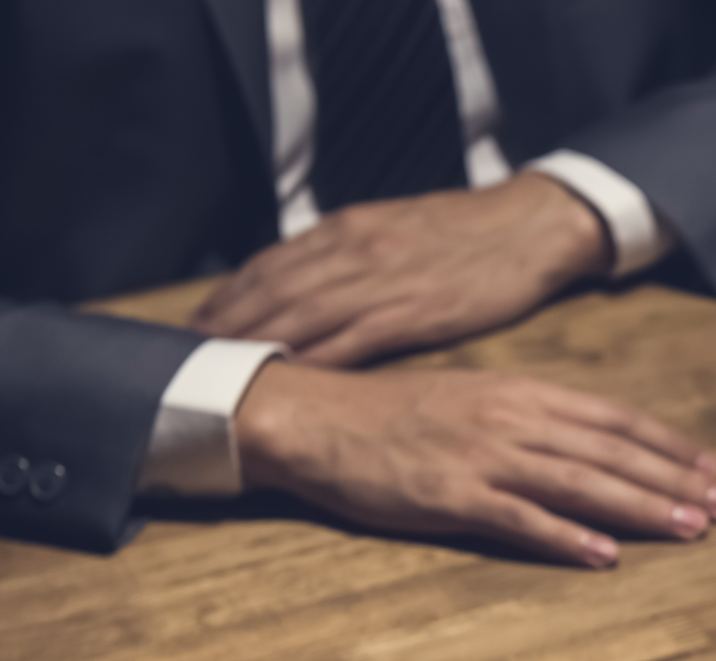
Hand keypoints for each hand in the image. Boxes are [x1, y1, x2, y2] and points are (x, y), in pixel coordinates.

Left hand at [191, 174, 606, 365]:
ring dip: (254, 345)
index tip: (194, 327)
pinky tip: (288, 380)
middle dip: (223, 327)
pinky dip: (312, 359)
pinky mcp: (414, 312)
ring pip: (299, 315)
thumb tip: (307, 283)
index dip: (226, 298)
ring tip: (219, 376)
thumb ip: (350, 255)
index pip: (268, 264)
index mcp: (347, 228)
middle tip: (184, 360)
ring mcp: (382, 281)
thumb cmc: (469, 234)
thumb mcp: (397, 229)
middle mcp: (354, 251)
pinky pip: (350, 340)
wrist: (531, 225)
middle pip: (270, 292)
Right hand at [234, 361, 715, 565]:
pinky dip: (565, 538)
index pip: (616, 418)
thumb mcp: (474, 398)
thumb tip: (587, 443)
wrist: (313, 415)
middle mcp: (513, 419)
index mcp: (523, 391)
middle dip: (675, 481)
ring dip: (642, 508)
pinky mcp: (450, 495)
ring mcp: (483, 457)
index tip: (713, 468)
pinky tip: (605, 555)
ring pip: (581, 484)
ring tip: (691, 530)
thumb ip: (532, 418)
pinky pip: (519, 520)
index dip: (669, 444)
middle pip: (612, 453)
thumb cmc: (393, 412)